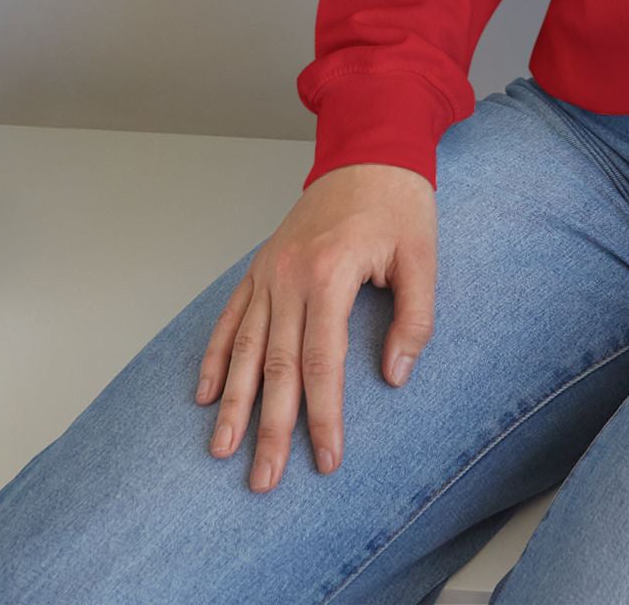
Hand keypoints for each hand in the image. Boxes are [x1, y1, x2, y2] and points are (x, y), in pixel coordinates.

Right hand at [196, 162, 434, 491]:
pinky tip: (205, 393)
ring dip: (232, 402)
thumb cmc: (399, 202)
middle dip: (269, 427)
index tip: (326, 459)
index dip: (323, 416)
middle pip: (275, 366)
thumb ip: (414, 319)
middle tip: (263, 480)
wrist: (370, 148)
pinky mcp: (262, 265)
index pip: (322, 363)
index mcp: (330, 274)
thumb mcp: (422, 257)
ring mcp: (270, 270)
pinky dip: (214, 355)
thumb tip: (394, 376)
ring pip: (244, 347)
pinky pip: (231, 316)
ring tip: (222, 450)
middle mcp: (290, 276)